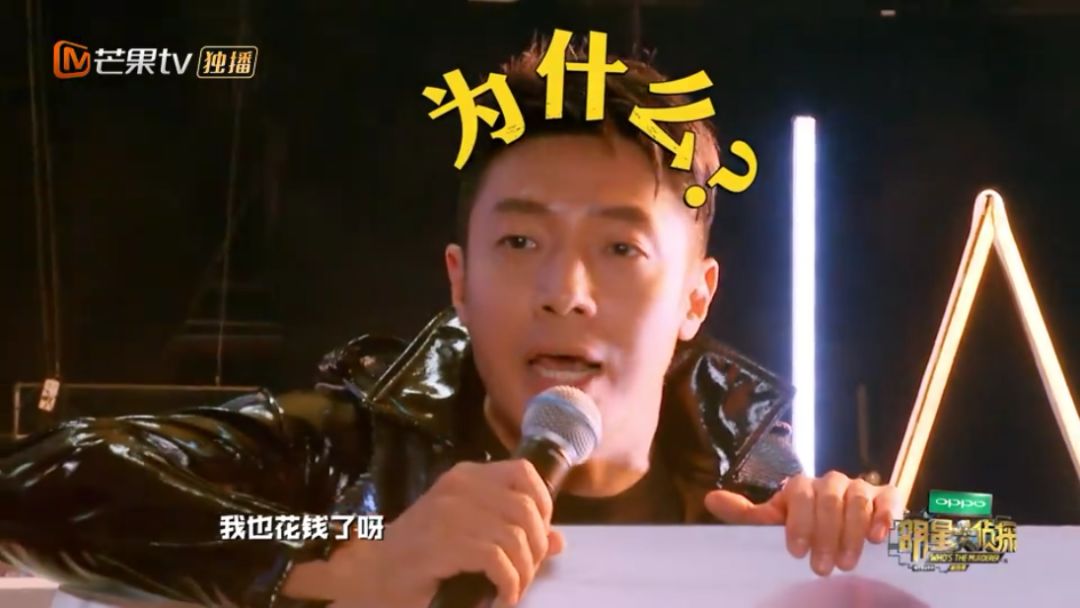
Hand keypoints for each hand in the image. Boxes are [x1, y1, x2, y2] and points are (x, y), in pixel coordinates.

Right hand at [317, 460, 563, 607]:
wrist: (369, 579)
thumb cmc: (420, 559)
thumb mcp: (470, 536)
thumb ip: (512, 532)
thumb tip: (558, 540)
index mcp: (466, 477)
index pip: (525, 473)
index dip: (543, 507)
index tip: (537, 539)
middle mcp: (459, 486)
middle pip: (526, 509)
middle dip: (535, 550)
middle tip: (523, 576)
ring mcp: (449, 512)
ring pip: (515, 537)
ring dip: (522, 573)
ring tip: (510, 591)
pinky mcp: (443, 542)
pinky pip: (497, 559)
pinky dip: (507, 584)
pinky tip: (499, 598)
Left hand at [703, 472, 900, 575]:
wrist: (844, 533)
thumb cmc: (803, 530)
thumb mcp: (774, 525)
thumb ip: (746, 515)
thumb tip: (710, 499)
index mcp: (801, 487)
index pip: (800, 494)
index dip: (799, 523)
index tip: (796, 552)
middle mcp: (830, 483)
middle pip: (829, 499)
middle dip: (826, 534)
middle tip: (823, 569)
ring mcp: (860, 488)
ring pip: (857, 500)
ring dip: (853, 532)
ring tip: (848, 563)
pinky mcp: (886, 497)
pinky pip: (887, 499)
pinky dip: (884, 515)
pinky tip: (879, 537)